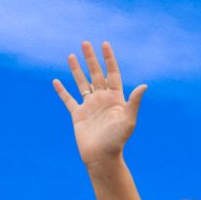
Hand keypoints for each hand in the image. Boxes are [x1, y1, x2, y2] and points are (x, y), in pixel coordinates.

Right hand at [54, 42, 143, 164]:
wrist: (102, 157)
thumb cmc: (117, 140)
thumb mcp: (128, 120)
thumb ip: (134, 102)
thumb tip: (144, 86)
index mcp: (116, 98)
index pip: (112, 73)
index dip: (109, 59)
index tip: (104, 44)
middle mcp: (102, 99)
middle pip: (96, 74)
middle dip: (91, 59)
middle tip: (85, 43)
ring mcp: (90, 106)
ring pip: (82, 83)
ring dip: (77, 69)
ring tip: (71, 55)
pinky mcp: (78, 115)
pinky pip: (68, 100)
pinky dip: (62, 91)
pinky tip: (56, 81)